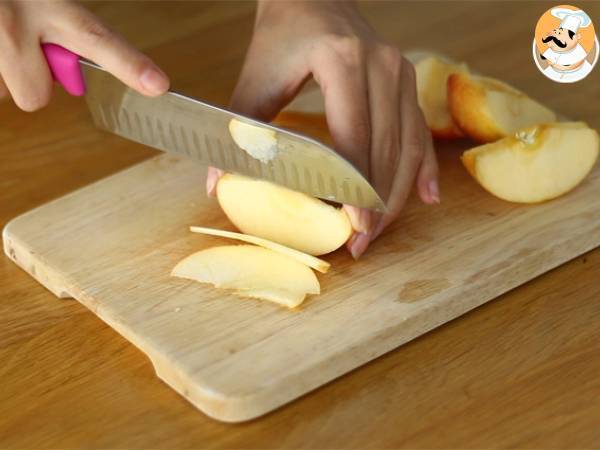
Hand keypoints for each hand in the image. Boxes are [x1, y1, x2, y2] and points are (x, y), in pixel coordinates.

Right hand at [0, 0, 168, 109]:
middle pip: (32, 96)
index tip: (158, 85)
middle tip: (16, 43)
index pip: (95, 37)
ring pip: (0, 91)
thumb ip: (66, 30)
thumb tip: (72, 76)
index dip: (127, 63)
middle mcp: (13, 23)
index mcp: (50, 4)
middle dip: (27, 80)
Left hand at [207, 0, 438, 258]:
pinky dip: (422, 166)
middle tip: (362, 241)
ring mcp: (401, 72)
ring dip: (396, 194)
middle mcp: (383, 65)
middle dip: (376, 202)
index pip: (354, 137)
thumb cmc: (281, 34)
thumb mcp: (256, 78)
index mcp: (343, 61)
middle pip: (386, 148)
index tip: (353, 226)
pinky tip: (427, 197)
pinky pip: (421, 131)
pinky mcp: (407, 81)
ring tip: (380, 230)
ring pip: (408, 145)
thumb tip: (217, 183)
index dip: (355, 187)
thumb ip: (239, 130)